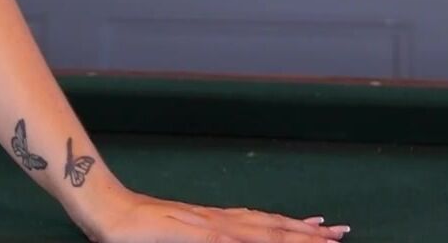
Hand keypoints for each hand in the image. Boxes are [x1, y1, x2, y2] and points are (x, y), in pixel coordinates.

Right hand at [74, 182, 350, 242]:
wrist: (105, 208)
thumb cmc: (135, 229)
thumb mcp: (176, 236)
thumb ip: (203, 238)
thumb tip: (224, 238)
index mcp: (215, 223)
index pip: (264, 225)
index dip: (295, 229)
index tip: (324, 230)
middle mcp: (216, 221)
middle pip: (271, 227)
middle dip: (307, 234)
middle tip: (342, 234)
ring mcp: (205, 225)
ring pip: (258, 231)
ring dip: (291, 235)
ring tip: (322, 238)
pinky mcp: (191, 232)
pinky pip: (225, 238)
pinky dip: (250, 240)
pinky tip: (269, 240)